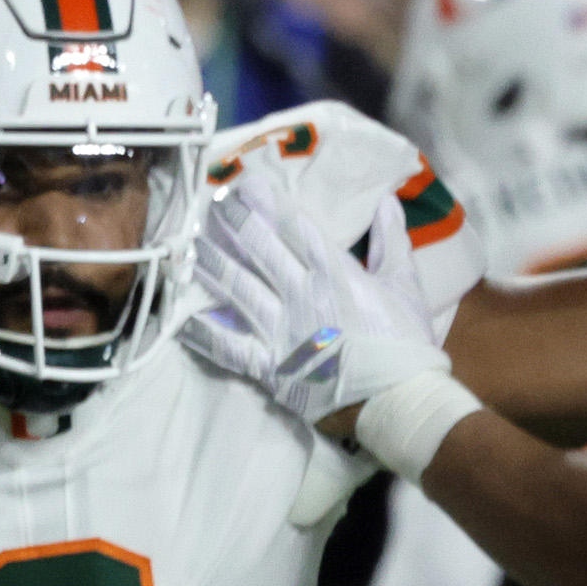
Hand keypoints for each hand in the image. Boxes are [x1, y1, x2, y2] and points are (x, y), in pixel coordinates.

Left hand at [184, 181, 449, 437]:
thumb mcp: (406, 286)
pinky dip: (203, 333)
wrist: (395, 401)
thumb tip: (386, 202)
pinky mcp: (267, 365)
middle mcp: (300, 295)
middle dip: (233, 223)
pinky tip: (180, 319)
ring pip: (237, 288)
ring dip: (213, 264)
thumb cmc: (404, 343)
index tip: (248, 184)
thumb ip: (392, 242)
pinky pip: (227, 346)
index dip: (268, 203)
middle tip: (212, 204)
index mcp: (335, 273)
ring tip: (193, 245)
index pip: (294, 227)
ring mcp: (279, 331)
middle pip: (259, 250)